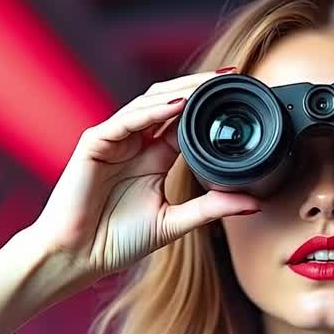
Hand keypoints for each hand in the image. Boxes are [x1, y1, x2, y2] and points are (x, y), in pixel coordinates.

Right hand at [27, 68, 261, 283]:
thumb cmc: (117, 240)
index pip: (185, 120)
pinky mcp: (95, 143)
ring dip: (180, 91)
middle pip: (170, 101)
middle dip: (199, 87)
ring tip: (209, 84)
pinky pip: (126, 120)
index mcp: (155, 157)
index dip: (209, 105)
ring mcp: (114, 140)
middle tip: (231, 76)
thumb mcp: (175, 222)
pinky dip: (152, 110)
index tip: (239, 95)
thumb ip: (212, 208)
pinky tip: (177, 104)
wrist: (78, 257)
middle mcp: (136, 142)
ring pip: (150, 103)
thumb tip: (255, 202)